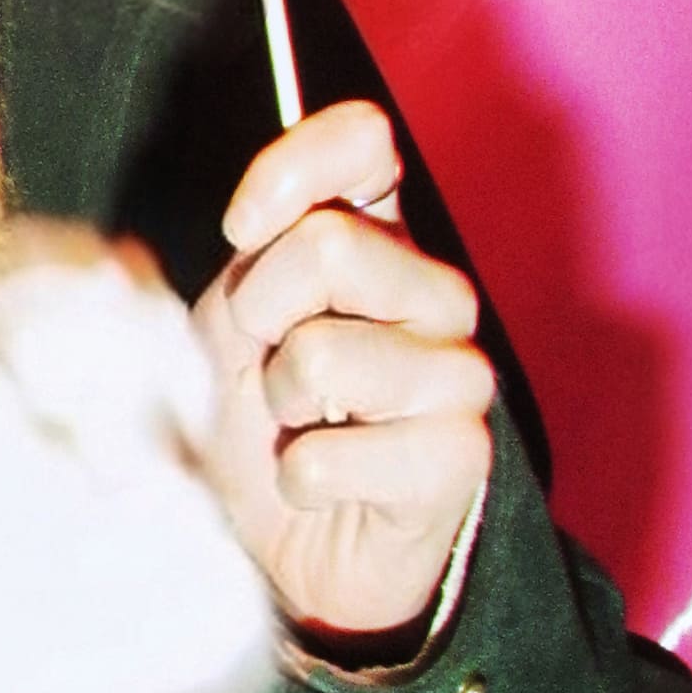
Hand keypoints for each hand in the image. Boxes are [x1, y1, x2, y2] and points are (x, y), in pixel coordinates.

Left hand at [192, 99, 494, 652]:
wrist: (295, 548)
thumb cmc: (264, 422)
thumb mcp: (233, 323)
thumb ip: (253, 258)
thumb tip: (254, 220)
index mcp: (380, 239)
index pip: (365, 144)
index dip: (294, 168)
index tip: (243, 226)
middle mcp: (434, 292)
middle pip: (330, 247)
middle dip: (259, 313)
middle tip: (267, 366)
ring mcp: (459, 373)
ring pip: (325, 353)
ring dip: (280, 405)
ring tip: (303, 428)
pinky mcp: (459, 457)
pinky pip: (333, 454)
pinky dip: (300, 479)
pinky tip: (325, 487)